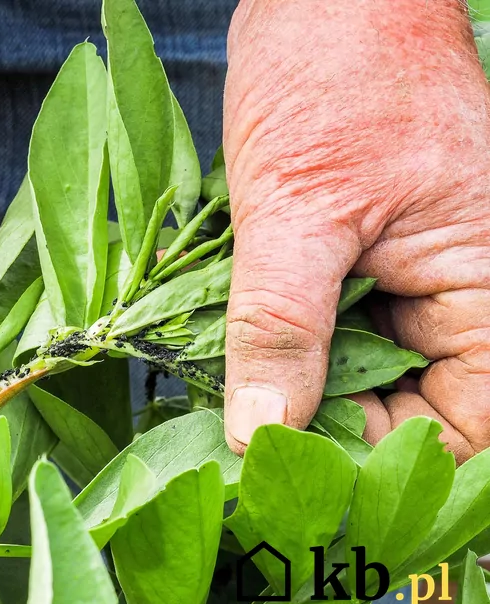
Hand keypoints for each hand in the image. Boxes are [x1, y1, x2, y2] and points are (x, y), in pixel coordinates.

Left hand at [223, 0, 489, 461]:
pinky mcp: (356, 262)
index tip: (298, 466)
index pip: (469, 423)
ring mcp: (405, 278)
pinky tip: (232, 350)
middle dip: (330, 425)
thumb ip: (283, 324)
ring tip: (229, 394)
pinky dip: (282, 344)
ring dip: (297, 386)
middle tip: (247, 436)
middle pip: (409, 406)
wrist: (318, 2)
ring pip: (359, 371)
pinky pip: (326, 327)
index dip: (389, 455)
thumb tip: (261, 429)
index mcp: (486, 285)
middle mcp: (457, 293)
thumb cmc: (332, 76)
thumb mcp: (299, 209)